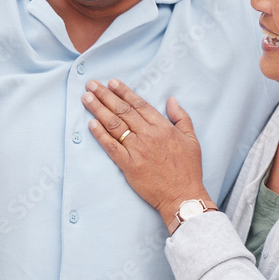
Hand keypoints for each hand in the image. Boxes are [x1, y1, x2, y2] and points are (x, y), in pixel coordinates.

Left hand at [82, 79, 211, 226]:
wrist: (182, 196)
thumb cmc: (188, 169)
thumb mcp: (191, 140)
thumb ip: (181, 118)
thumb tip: (171, 100)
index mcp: (163, 128)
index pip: (139, 105)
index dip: (124, 92)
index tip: (112, 83)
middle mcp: (148, 135)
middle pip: (123, 111)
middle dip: (105, 95)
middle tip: (92, 85)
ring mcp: (137, 150)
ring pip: (114, 125)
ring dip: (98, 109)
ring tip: (87, 98)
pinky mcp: (129, 165)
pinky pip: (111, 146)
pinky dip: (100, 134)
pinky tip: (91, 123)